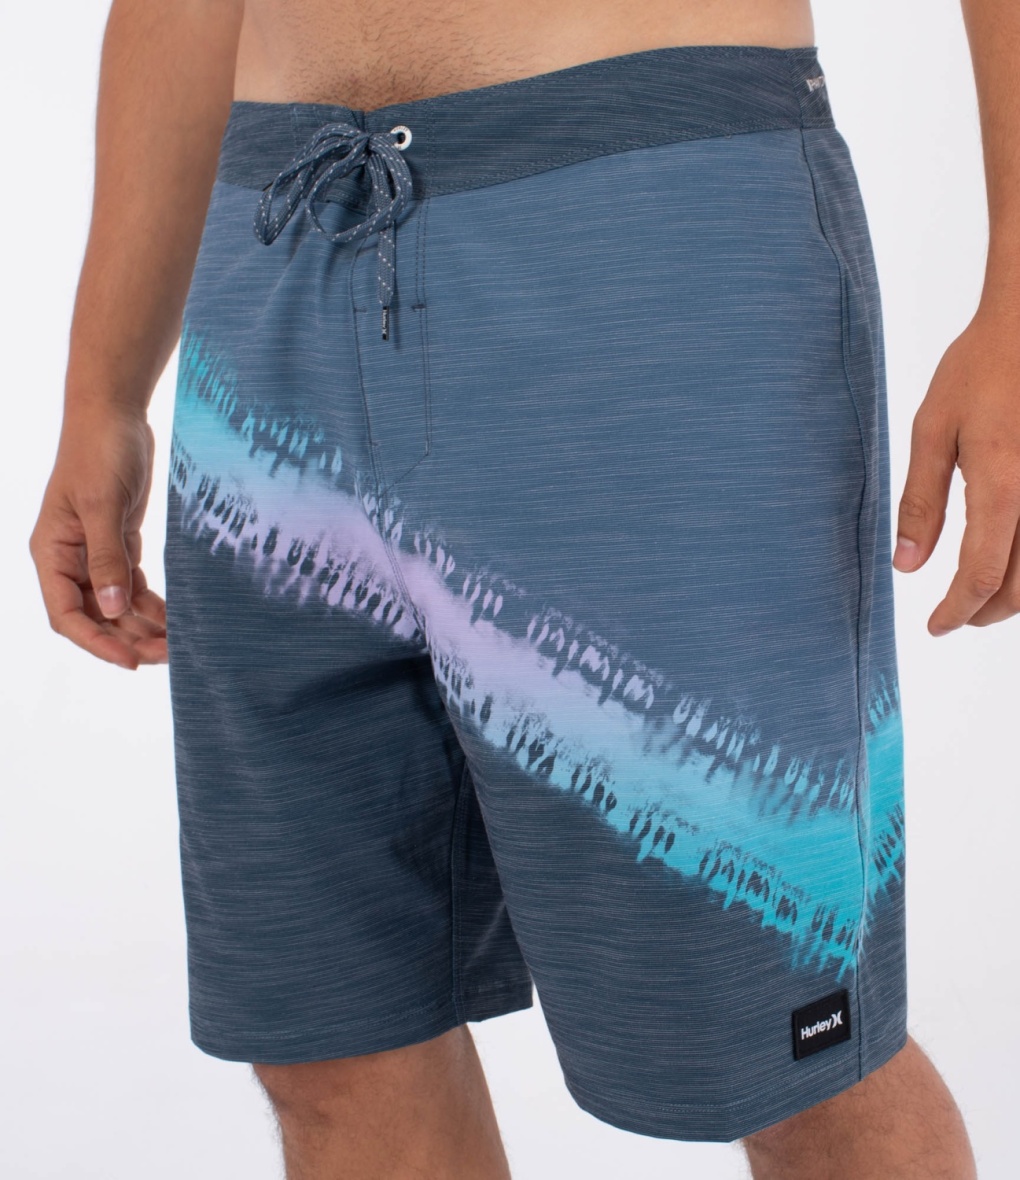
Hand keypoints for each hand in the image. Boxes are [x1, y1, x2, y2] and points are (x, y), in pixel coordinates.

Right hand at [29, 406, 167, 668]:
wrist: (115, 414)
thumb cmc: (99, 452)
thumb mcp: (103, 506)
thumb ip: (107, 558)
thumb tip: (111, 608)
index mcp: (51, 553)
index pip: (66, 615)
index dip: (97, 642)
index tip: (131, 661)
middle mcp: (68, 559)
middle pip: (95, 616)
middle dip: (128, 638)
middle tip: (169, 655)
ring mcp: (94, 552)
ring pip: (116, 604)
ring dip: (143, 625)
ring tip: (177, 644)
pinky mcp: (119, 542)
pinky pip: (132, 584)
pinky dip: (151, 603)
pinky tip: (174, 617)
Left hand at [893, 306, 1019, 633]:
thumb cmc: (982, 367)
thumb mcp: (933, 430)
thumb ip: (921, 501)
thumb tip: (907, 564)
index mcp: (1003, 489)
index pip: (981, 577)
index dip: (957, 611)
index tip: (936, 627)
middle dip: (988, 612)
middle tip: (957, 618)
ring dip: (1017, 594)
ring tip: (983, 598)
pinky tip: (1012, 558)